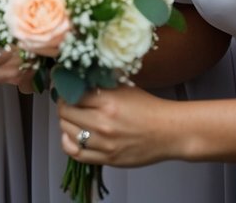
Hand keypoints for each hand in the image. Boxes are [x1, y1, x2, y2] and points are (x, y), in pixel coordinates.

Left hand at [58, 85, 179, 166]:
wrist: (171, 132)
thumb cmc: (148, 107)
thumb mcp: (124, 87)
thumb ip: (100, 83)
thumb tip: (76, 76)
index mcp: (107, 102)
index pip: (70, 94)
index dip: (64, 90)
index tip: (65, 88)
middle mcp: (103, 123)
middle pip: (65, 113)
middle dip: (64, 105)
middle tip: (69, 103)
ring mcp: (105, 143)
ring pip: (67, 131)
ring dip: (66, 123)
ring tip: (73, 118)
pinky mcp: (108, 159)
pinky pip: (76, 153)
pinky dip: (69, 144)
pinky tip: (72, 136)